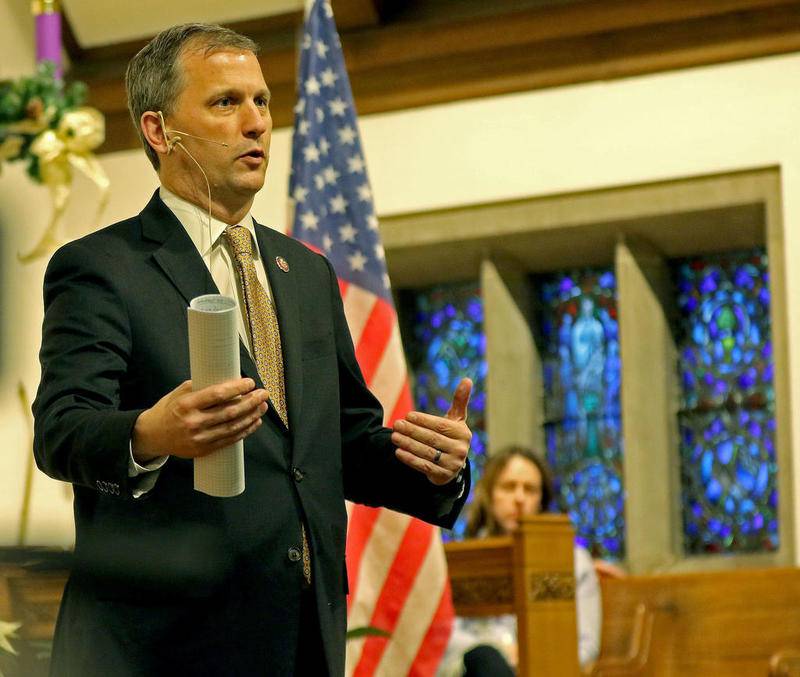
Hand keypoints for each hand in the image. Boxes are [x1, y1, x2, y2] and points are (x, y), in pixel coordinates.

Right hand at [132, 378, 268, 461]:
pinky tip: (254, 422)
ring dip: (252, 416)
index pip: (218, 395)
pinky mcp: (204, 450)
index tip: (250, 383)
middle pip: (230, 411)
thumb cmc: (169, 410)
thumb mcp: (179, 393)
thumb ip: (201, 386)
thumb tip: (228, 379)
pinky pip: (229, 440)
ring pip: (233, 427)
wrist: (153, 436)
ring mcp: (199, 438)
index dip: (237, 388)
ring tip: (262, 406)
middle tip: (263, 394)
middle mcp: (193, 422)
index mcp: (186, 405)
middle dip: (251, 401)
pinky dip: (245, 430)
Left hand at [392, 378, 471, 485]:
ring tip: (393, 436)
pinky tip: (398, 452)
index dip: (423, 420)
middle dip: (412, 431)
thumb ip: (460, 401)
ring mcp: (453, 464)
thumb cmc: (450, 436)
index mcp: (463, 433)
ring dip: (407, 444)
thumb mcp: (456, 420)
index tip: (407, 415)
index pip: (440, 425)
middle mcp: (461, 450)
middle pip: (431, 438)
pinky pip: (424, 466)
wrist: (451, 465)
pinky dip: (410, 459)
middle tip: (396, 424)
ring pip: (426, 452)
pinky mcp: (443, 476)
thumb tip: (467, 379)